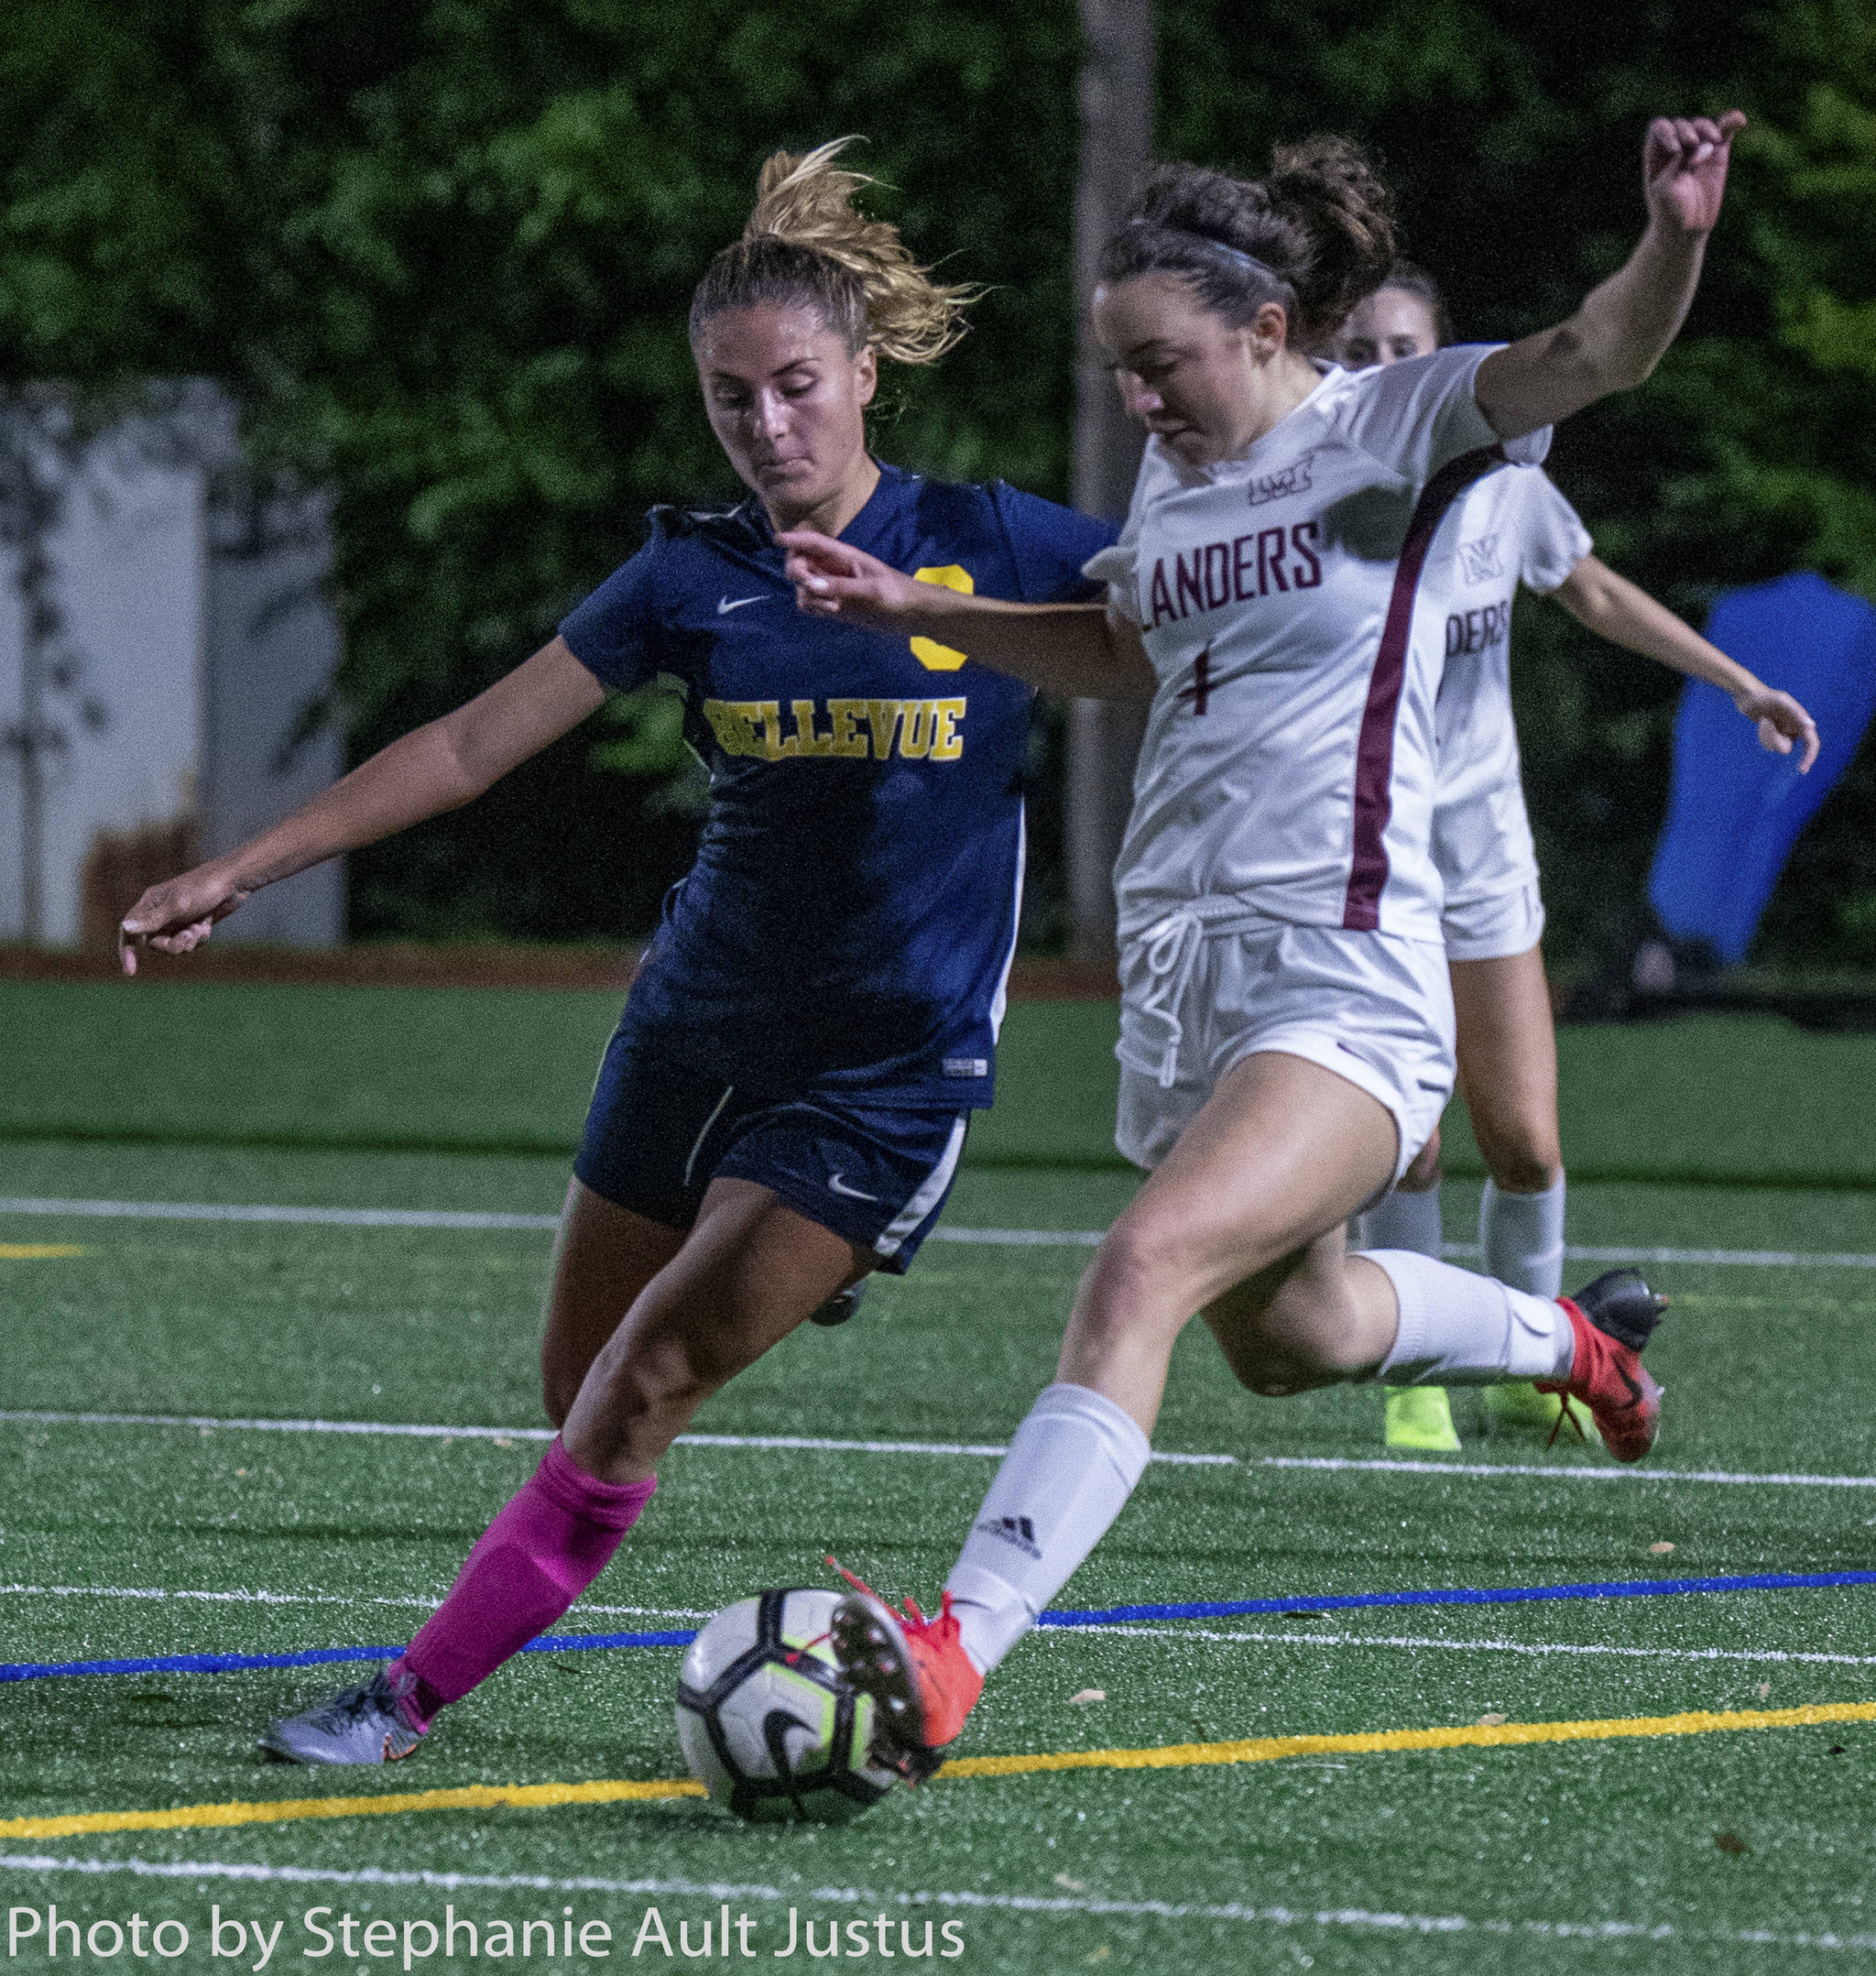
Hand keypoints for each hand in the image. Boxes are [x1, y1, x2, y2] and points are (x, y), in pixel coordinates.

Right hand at [118, 862, 252, 975]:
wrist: (233, 882)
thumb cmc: (202, 888)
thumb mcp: (177, 906)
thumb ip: (152, 920)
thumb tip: (125, 927)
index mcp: (150, 904)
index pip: (129, 931)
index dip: (127, 951)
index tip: (131, 972)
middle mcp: (160, 913)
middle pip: (155, 943)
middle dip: (172, 945)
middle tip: (189, 936)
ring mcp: (178, 919)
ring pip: (174, 945)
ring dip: (188, 941)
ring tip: (200, 929)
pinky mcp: (193, 923)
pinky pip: (191, 943)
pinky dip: (199, 937)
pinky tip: (207, 925)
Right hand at [779, 530, 935, 632]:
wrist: (912, 616)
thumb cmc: (898, 595)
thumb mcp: (873, 590)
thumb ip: (842, 588)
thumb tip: (811, 587)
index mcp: (844, 556)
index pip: (814, 542)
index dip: (795, 539)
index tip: (777, 540)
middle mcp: (833, 569)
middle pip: (799, 562)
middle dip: (797, 572)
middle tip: (810, 585)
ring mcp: (832, 587)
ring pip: (801, 586)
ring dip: (808, 595)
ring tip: (832, 607)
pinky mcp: (833, 605)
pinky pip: (809, 602)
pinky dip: (813, 607)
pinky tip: (831, 612)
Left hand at [1644, 111, 1746, 235]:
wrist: (1688, 229)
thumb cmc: (1669, 212)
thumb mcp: (1664, 191)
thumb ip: (1674, 166)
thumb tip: (1695, 145)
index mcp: (1656, 155)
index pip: (1659, 128)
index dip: (1667, 132)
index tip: (1675, 150)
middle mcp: (1676, 147)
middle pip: (1681, 125)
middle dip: (1688, 132)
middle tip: (1694, 155)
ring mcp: (1697, 148)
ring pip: (1702, 125)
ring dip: (1707, 129)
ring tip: (1713, 143)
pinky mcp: (1718, 151)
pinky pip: (1725, 129)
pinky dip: (1732, 121)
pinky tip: (1740, 121)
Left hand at [1735, 684, 1819, 772]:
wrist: (1748, 696)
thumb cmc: (1765, 696)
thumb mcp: (1780, 701)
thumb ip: (1795, 711)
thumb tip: (1811, 726)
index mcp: (1801, 720)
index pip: (1812, 742)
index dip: (1810, 756)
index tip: (1802, 768)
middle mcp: (1795, 727)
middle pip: (1791, 747)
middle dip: (1779, 743)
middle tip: (1774, 735)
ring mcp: (1784, 731)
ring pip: (1778, 747)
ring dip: (1768, 737)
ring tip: (1763, 721)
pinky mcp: (1773, 734)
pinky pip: (1770, 745)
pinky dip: (1764, 738)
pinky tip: (1761, 724)